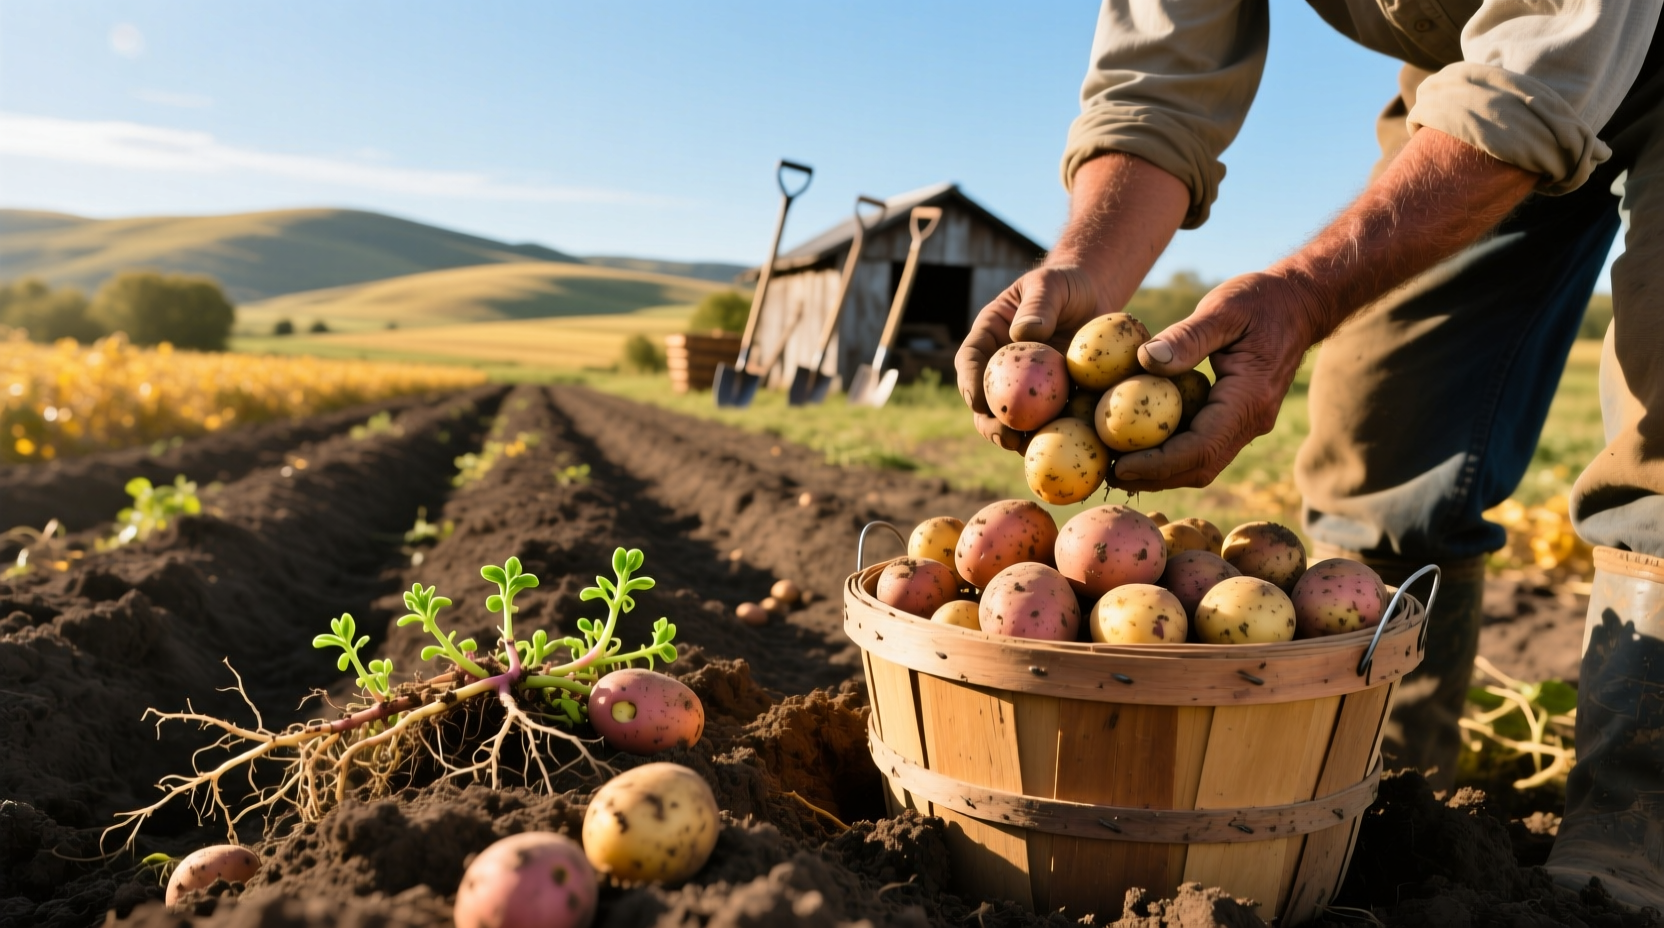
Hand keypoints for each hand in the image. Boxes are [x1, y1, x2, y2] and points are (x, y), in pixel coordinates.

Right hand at [955, 266, 1100, 449]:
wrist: (1094, 298)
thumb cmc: (1066, 285)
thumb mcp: (1050, 286)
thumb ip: (1039, 305)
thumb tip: (1025, 334)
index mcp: (990, 336)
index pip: (970, 360)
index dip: (969, 383)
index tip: (976, 402)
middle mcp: (1002, 367)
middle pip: (985, 399)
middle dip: (989, 422)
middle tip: (1004, 435)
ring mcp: (1026, 387)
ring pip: (1013, 417)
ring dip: (1018, 437)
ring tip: (1029, 449)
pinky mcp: (1052, 399)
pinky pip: (1048, 420)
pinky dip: (1053, 434)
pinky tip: (1063, 446)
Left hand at [1110, 271, 1320, 490]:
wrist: (1300, 303)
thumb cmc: (1261, 300)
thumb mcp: (1224, 308)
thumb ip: (1188, 336)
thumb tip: (1146, 360)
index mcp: (1250, 399)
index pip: (1200, 448)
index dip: (1157, 463)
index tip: (1118, 466)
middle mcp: (1252, 420)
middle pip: (1200, 466)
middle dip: (1153, 476)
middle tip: (1107, 473)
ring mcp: (1247, 423)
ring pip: (1202, 462)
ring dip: (1160, 470)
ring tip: (1115, 466)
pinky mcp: (1238, 418)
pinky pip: (1203, 445)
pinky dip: (1171, 452)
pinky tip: (1138, 444)